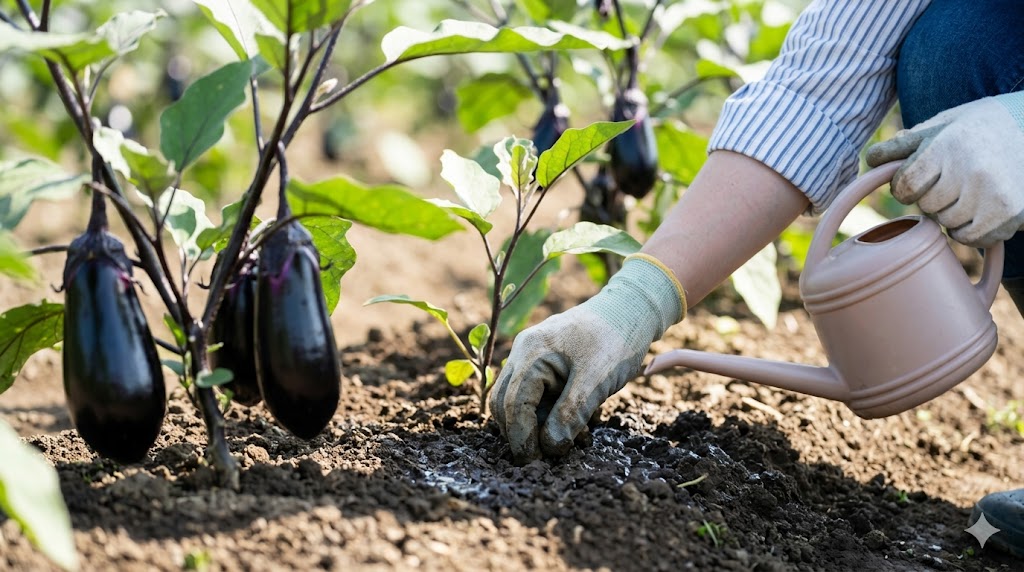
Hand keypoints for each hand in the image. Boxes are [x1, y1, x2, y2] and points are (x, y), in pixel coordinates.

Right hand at [489, 255, 684, 463]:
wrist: (633, 309)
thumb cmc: (616, 340)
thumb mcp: (596, 380)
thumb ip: (570, 413)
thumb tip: (549, 447)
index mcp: (531, 353)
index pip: (513, 405)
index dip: (521, 438)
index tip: (535, 464)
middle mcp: (523, 352)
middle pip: (505, 404)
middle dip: (523, 433)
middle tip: (548, 458)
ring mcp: (532, 356)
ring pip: (519, 400)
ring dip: (538, 425)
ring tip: (571, 438)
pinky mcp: (545, 362)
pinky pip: (536, 393)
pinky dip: (549, 412)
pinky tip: (577, 422)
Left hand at [866, 93, 1023, 247]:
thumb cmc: (976, 128)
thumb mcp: (940, 125)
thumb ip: (903, 145)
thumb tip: (871, 161)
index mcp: (947, 145)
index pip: (905, 185)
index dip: (905, 186)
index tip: (916, 180)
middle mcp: (970, 170)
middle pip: (927, 206)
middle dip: (932, 198)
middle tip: (949, 182)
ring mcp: (992, 194)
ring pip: (948, 224)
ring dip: (951, 214)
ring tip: (967, 192)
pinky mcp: (1010, 213)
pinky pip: (972, 239)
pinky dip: (970, 230)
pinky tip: (979, 209)